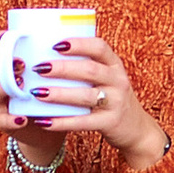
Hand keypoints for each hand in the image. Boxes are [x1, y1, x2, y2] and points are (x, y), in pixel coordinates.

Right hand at [0, 31, 65, 163]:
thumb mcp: (62, 71)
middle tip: (22, 63)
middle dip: (4, 64)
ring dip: (3, 87)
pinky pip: (2, 120)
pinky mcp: (7, 121)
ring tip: (20, 86)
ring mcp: (3, 100)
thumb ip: (65, 54)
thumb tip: (86, 27)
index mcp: (13, 62)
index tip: (7, 35)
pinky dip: (11, 119)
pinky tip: (22, 118)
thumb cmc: (61, 90)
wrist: (57, 123)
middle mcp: (3, 79)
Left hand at [23, 32, 168, 172]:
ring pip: (85, 96)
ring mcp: (116, 102)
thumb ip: (86, 66)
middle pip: (90, 70)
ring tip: (37, 92)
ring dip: (59, 94)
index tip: (55, 44)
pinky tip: (44, 121)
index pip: (99, 47)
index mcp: (114, 64)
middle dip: (62, 68)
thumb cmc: (111, 97)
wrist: (135, 128)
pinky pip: (83, 122)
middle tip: (39, 68)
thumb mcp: (107, 77)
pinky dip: (62, 122)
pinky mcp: (110, 123)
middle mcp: (118, 80)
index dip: (78, 44)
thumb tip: (45, 54)